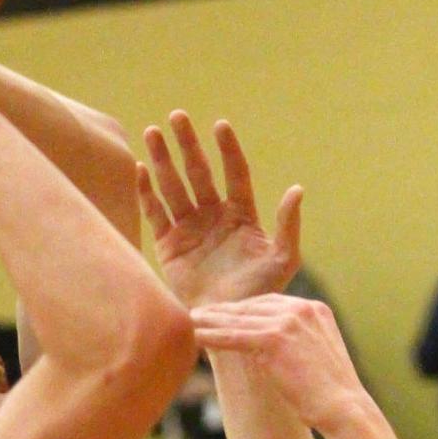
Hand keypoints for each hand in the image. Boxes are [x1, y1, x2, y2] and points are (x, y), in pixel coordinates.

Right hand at [137, 112, 301, 307]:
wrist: (227, 322)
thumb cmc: (259, 293)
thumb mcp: (283, 259)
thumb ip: (289, 225)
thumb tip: (297, 189)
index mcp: (241, 215)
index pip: (234, 174)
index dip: (228, 150)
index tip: (220, 126)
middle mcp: (214, 216)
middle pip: (199, 172)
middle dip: (187, 145)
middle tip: (177, 116)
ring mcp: (189, 229)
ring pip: (174, 186)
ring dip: (163, 160)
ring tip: (152, 132)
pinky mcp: (169, 245)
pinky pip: (156, 213)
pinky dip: (146, 193)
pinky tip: (140, 170)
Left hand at [192, 294, 363, 435]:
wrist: (343, 408)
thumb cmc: (331, 394)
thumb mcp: (317, 357)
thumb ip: (298, 343)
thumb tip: (274, 352)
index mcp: (315, 310)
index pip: (271, 303)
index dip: (244, 310)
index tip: (224, 314)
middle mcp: (303, 309)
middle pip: (253, 306)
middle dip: (225, 310)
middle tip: (200, 313)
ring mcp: (289, 321)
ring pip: (240, 319)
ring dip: (212, 320)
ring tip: (190, 320)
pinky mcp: (275, 338)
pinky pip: (235, 335)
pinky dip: (213, 336)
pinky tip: (195, 336)